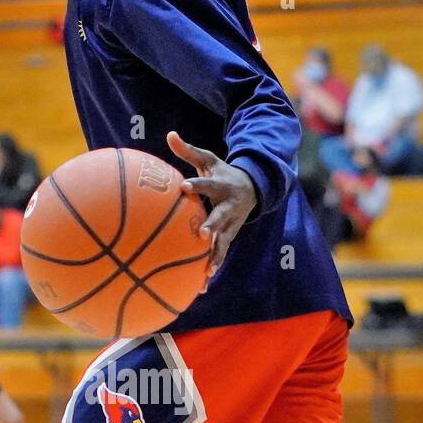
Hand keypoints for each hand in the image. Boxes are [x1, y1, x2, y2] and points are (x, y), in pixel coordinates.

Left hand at [167, 131, 256, 272]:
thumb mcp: (208, 159)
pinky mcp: (229, 237)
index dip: (196, 185)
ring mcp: (230, 225)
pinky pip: (219, 255)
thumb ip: (188, 150)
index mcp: (221, 186)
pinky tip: (201, 288)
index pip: (207, 184)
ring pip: (223, 243)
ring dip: (215, 258)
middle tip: (201, 234)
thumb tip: (169, 134)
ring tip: (207, 273)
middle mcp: (228, 207)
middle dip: (212, 226)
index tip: (183, 187)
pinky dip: (212, 269)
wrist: (253, 188)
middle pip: (220, 218)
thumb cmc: (222, 172)